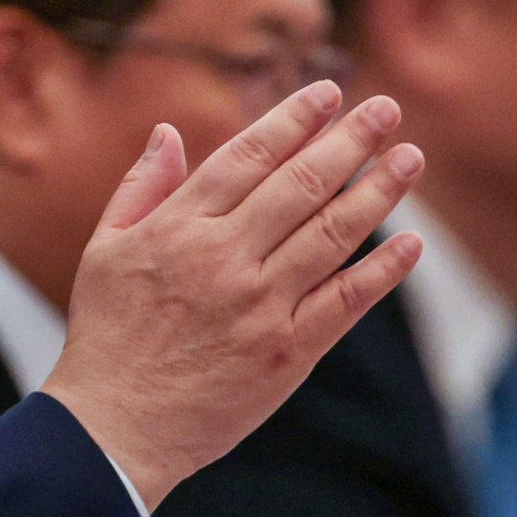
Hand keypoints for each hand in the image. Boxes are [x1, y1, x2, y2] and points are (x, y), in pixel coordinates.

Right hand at [41, 80, 423, 507]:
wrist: (115, 425)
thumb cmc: (107, 333)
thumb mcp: (104, 248)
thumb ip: (142, 187)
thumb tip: (169, 132)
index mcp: (178, 227)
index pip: (248, 155)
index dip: (294, 118)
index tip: (329, 92)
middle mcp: (224, 258)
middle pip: (301, 184)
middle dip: (349, 139)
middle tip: (385, 107)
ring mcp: (261, 306)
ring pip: (333, 234)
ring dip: (379, 190)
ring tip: (410, 157)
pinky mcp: (288, 352)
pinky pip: (346, 302)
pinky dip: (383, 270)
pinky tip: (411, 242)